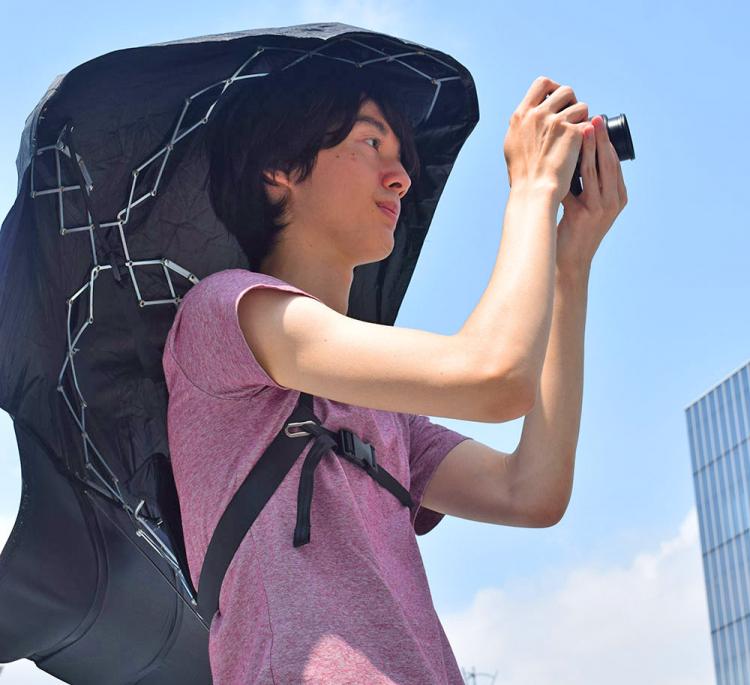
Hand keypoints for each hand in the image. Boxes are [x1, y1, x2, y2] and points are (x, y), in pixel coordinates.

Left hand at [556, 115, 627, 273]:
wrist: (569, 261)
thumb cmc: (575, 231)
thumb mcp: (589, 205)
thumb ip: (588, 184)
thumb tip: (578, 153)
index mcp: (618, 197)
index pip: (614, 163)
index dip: (606, 142)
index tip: (598, 121)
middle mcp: (613, 202)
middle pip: (607, 163)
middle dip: (600, 139)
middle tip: (593, 118)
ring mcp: (599, 209)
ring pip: (593, 172)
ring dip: (587, 149)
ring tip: (581, 130)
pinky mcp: (583, 216)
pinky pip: (574, 187)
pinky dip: (567, 170)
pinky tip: (560, 156)